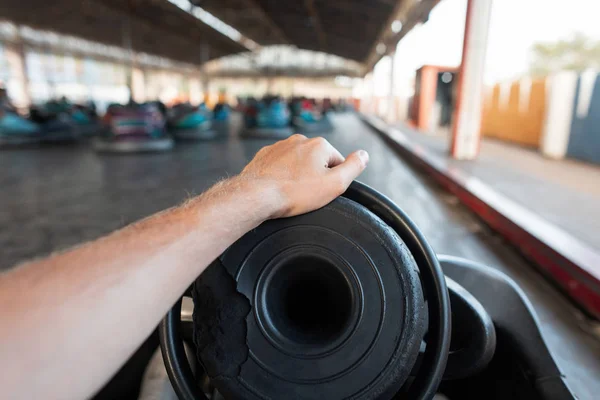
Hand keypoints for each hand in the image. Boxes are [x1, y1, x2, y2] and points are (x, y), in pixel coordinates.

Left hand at [240, 134, 368, 217]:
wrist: (256, 195)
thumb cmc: (295, 192)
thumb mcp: (334, 184)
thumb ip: (353, 168)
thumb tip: (364, 155)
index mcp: (319, 144)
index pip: (337, 162)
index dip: (332, 180)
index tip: (320, 191)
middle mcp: (299, 140)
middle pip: (316, 161)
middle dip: (314, 176)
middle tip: (305, 194)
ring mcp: (280, 146)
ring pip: (297, 163)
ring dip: (297, 175)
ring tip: (290, 192)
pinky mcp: (264, 155)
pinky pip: (279, 165)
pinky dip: (280, 175)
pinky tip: (278, 188)